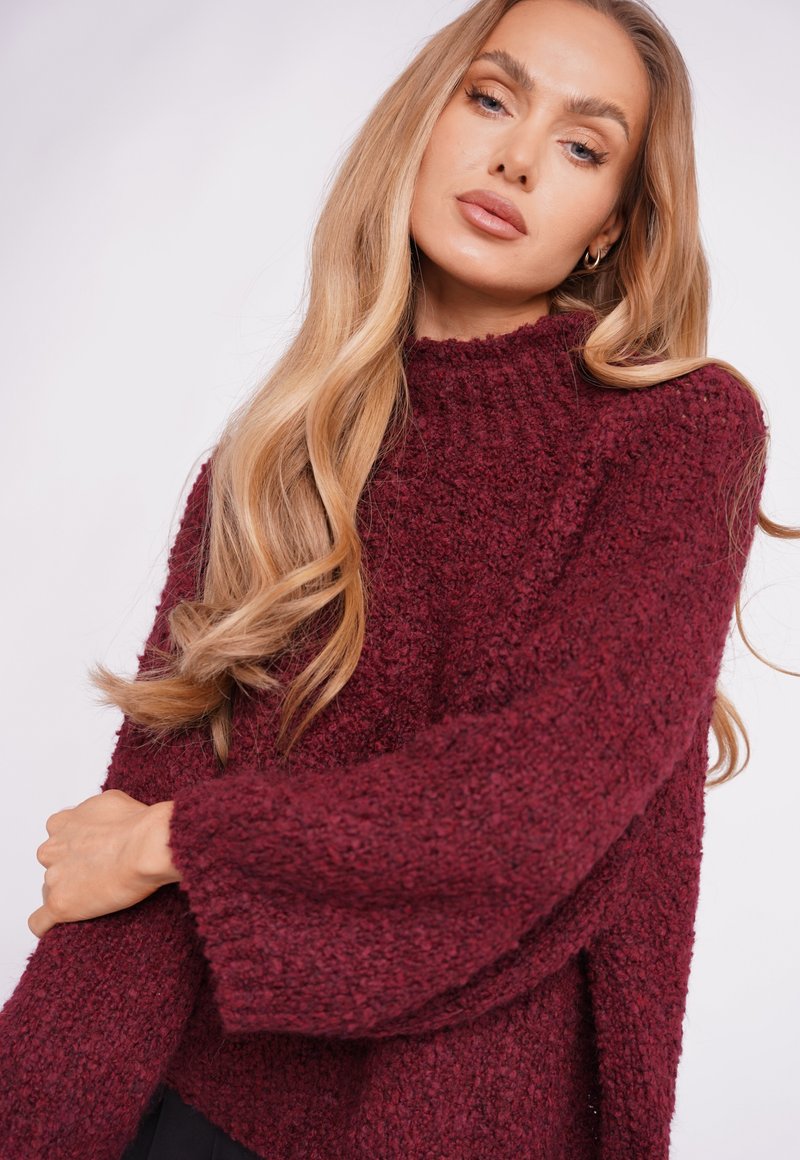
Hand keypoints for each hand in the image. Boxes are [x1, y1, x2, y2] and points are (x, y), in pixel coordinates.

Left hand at [28, 789, 180, 938]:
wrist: (147, 846)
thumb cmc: (138, 824)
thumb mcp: (112, 801)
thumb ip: (94, 812)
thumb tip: (101, 819)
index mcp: (60, 824)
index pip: (57, 840)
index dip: (77, 848)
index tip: (95, 854)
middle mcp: (50, 849)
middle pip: (53, 866)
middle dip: (72, 871)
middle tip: (101, 874)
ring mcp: (53, 878)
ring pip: (51, 891)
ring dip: (70, 894)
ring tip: (98, 897)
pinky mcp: (60, 905)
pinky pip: (40, 922)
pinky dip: (50, 924)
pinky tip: (65, 924)